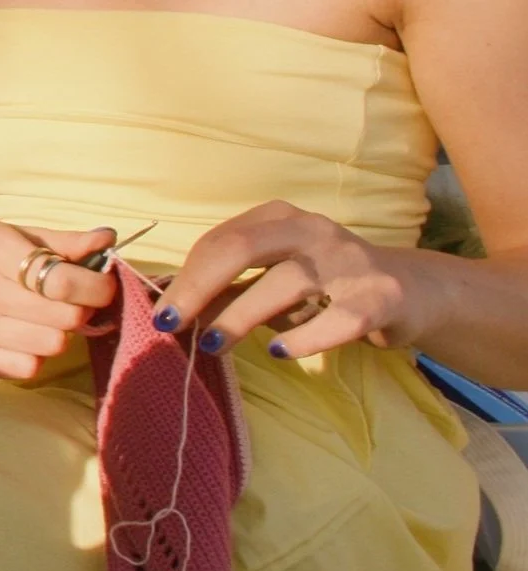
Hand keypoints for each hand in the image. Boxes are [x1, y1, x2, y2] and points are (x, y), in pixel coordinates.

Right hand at [0, 221, 118, 379]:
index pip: (58, 280)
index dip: (94, 287)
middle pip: (61, 317)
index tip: (105, 285)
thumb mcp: (20, 234)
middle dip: (83, 310)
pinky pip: (28, 368)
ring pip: (50, 346)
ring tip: (54, 317)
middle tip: (80, 301)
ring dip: (63, 333)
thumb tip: (109, 240)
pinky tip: (32, 336)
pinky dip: (40, 355)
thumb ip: (66, 241)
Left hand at [151, 200, 453, 360]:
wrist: (410, 290)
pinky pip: (339, 318)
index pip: (220, 240)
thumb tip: (167, 304)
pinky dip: (305, 337)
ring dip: (241, 315)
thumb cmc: (326, 286)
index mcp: (280, 218)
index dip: (185, 276)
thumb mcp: (274, 279)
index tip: (161, 312)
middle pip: (242, 247)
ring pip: (286, 281)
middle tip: (171, 323)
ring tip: (213, 346)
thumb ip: (229, 289)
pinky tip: (278, 352)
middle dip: (199, 285)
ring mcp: (347, 261)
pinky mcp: (379, 297)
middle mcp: (311, 230)